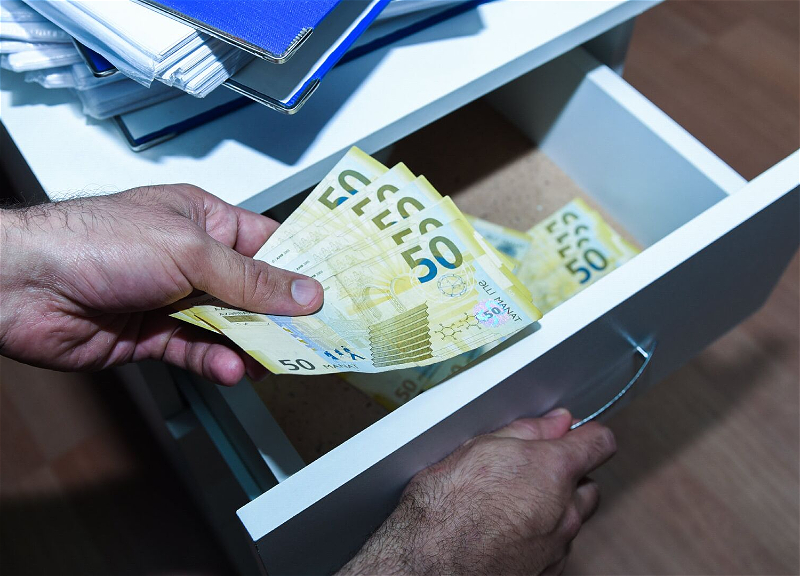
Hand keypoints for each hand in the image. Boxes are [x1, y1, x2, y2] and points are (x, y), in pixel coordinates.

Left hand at [0, 185, 322, 384]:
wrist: (23, 286)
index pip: (266, 244)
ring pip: (228, 327)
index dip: (298, 268)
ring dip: (250, 344)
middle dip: (279, 315)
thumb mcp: (190, 252)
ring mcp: (172, 299)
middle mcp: (190, 259)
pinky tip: (229, 368)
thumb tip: (304, 291)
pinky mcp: (153, 336)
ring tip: (272, 359)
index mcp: (203, 220)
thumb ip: (251, 279)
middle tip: (312, 337)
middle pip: (252, 291)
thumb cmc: (95, 241)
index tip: (329, 293)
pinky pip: (197, 351)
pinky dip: (215, 362)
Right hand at [339, 409, 615, 574]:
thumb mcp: (478, 448)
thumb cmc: (445, 508)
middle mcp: (565, 511)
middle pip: (588, 486)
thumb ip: (526, 432)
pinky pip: (555, 549)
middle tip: (529, 472)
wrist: (428, 563)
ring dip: (553, 510)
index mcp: (553, 470)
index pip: (600, 443)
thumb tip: (554, 422)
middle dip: (567, 477)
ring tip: (509, 506)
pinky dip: (539, 539)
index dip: (588, 435)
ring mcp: (557, 547)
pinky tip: (504, 534)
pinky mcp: (546, 573)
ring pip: (570, 520)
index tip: (574, 435)